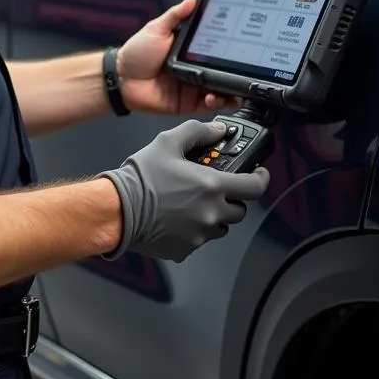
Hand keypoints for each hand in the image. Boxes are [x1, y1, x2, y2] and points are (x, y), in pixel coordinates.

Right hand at [99, 118, 270, 261]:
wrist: (118, 210)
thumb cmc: (141, 179)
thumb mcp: (169, 142)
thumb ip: (198, 132)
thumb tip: (217, 129)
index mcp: (211, 186)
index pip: (255, 187)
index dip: (261, 178)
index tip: (259, 174)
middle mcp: (211, 212)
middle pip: (240, 210)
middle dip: (232, 197)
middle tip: (216, 187)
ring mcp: (199, 234)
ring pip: (220, 226)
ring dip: (214, 214)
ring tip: (192, 202)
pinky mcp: (186, 249)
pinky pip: (200, 239)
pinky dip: (194, 229)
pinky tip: (177, 216)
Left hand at [116, 0, 237, 116]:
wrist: (121, 79)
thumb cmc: (136, 53)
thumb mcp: (157, 29)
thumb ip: (176, 15)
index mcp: (189, 49)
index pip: (215, 47)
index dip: (228, 47)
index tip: (240, 43)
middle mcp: (195, 67)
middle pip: (222, 69)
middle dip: (234, 70)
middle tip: (241, 67)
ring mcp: (194, 85)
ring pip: (220, 88)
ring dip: (230, 88)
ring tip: (232, 85)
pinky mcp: (189, 102)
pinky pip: (209, 104)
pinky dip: (217, 102)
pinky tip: (214, 96)